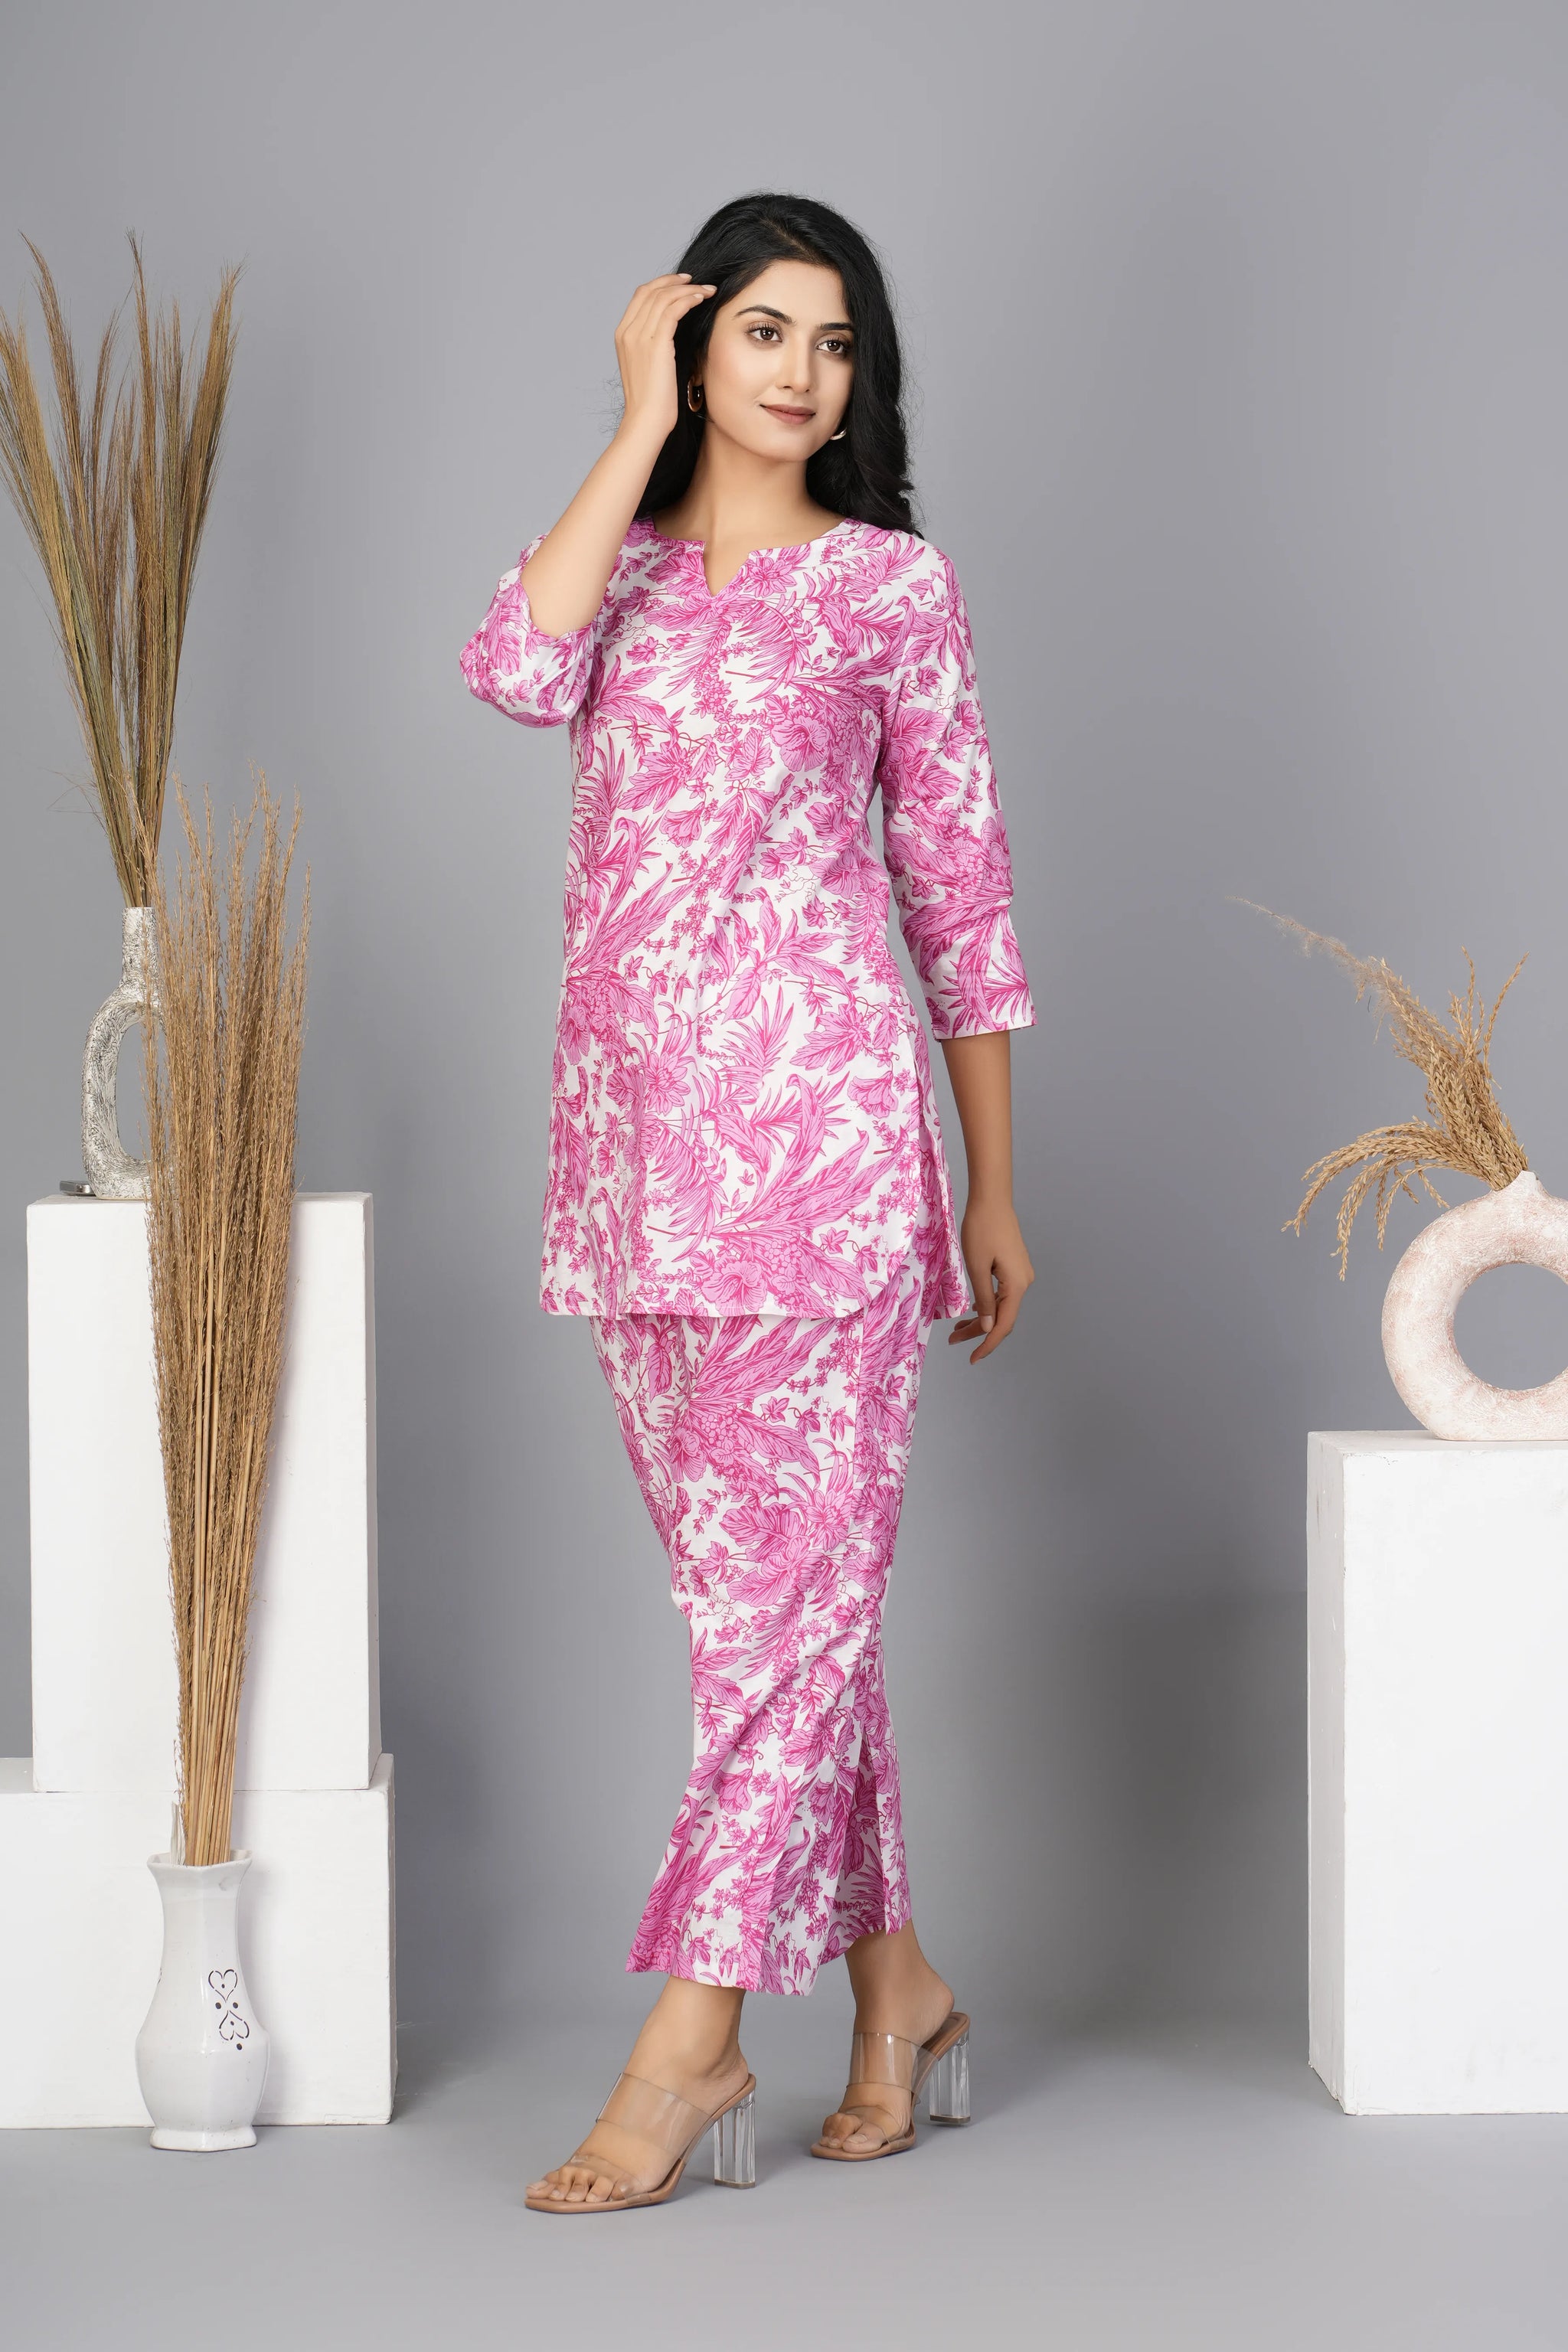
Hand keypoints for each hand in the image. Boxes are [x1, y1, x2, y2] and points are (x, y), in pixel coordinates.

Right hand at [614, 273, 717, 444]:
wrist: (646, 422)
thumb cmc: (653, 404)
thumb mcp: (650, 368)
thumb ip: (655, 347)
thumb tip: (674, 336)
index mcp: (623, 335)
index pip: (641, 296)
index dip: (662, 284)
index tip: (682, 283)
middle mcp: (627, 331)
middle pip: (651, 290)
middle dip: (676, 281)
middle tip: (697, 281)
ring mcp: (639, 336)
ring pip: (663, 296)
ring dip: (688, 289)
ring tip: (707, 290)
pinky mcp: (655, 343)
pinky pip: (673, 309)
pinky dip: (688, 299)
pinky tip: (702, 299)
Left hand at [948, 1197, 1033, 1362]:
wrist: (992, 1198)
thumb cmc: (981, 1229)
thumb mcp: (977, 1268)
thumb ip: (982, 1299)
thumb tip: (987, 1327)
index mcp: (1017, 1285)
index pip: (1003, 1325)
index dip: (987, 1344)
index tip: (972, 1359)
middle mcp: (1024, 1282)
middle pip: (1002, 1317)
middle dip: (979, 1332)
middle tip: (953, 1341)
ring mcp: (1021, 1274)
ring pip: (1001, 1306)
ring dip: (980, 1318)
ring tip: (956, 1329)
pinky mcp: (1015, 1266)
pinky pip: (1002, 1293)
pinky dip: (986, 1304)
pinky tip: (971, 1310)